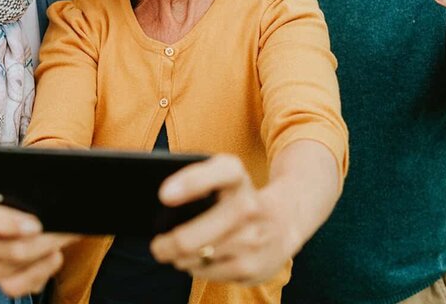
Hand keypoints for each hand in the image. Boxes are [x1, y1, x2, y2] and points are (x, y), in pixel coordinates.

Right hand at [0, 200, 79, 297]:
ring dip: (45, 251)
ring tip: (61, 238)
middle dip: (40, 240)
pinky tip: (54, 255)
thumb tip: (44, 209)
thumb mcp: (18, 195)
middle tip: (59, 232)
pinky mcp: (6, 284)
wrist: (26, 223)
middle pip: (8, 248)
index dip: (5, 223)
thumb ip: (25, 197)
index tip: (35, 225)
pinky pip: (25, 283)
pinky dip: (44, 269)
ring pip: (19, 265)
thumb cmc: (20, 207)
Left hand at [150, 154, 296, 285]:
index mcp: (236, 176)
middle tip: (158, 245)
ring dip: (178, 258)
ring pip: (192, 259)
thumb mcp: (224, 175)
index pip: (218, 173)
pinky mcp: (251, 268)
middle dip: (164, 245)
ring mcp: (251, 240)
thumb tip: (162, 205)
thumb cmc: (239, 195)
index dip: (190, 183)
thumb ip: (195, 179)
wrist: (287, 220)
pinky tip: (201, 259)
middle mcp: (248, 206)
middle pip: (188, 239)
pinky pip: (205, 272)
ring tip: (178, 252)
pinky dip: (196, 267)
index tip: (164, 195)